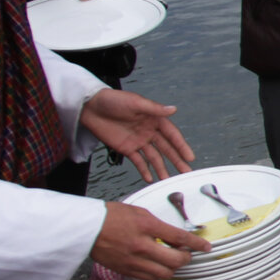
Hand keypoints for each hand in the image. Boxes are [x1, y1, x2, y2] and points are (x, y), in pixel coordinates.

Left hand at [80, 89, 195, 182]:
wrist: (90, 107)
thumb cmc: (112, 100)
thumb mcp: (135, 102)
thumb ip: (154, 108)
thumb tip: (173, 109)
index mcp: (153, 119)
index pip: (172, 135)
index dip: (181, 146)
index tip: (189, 157)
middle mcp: (148, 131)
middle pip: (166, 148)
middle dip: (176, 160)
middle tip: (185, 172)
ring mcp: (138, 141)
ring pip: (153, 157)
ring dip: (161, 168)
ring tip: (167, 179)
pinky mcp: (126, 148)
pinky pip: (137, 161)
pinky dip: (143, 170)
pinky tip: (149, 178)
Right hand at [92, 201, 211, 279]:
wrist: (87, 228)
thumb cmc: (111, 216)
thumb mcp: (139, 212)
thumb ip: (159, 225)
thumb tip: (175, 237)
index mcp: (146, 226)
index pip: (180, 237)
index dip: (197, 244)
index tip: (205, 246)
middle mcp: (141, 245)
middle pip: (175, 260)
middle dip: (187, 258)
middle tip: (188, 255)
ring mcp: (133, 260)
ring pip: (164, 274)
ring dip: (173, 269)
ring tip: (173, 262)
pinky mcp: (126, 270)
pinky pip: (149, 278)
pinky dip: (158, 275)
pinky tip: (159, 268)